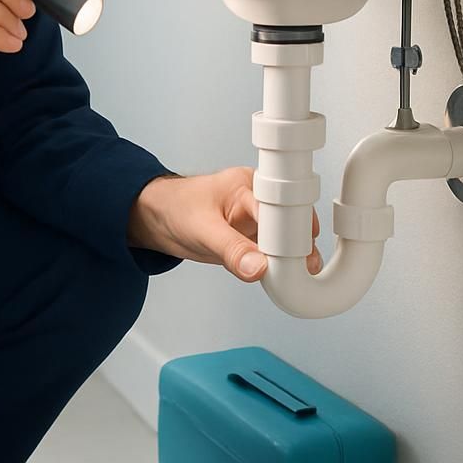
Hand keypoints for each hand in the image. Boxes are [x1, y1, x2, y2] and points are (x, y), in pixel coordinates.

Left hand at [125, 167, 321, 282]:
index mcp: (248, 184)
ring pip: (288, 240)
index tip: (298, 255)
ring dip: (295, 258)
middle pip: (292, 222)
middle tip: (306, 268)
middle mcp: (258, 200)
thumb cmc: (175, 208)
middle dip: (301, 246)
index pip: (281, 207)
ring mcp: (257, 220)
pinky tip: (287, 279)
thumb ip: (230, 250)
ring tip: (303, 277)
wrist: (156, 218)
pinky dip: (281, 266)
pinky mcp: (253, 240)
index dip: (292, 230)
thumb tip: (259, 268)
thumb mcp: (201, 229)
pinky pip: (275, 253)